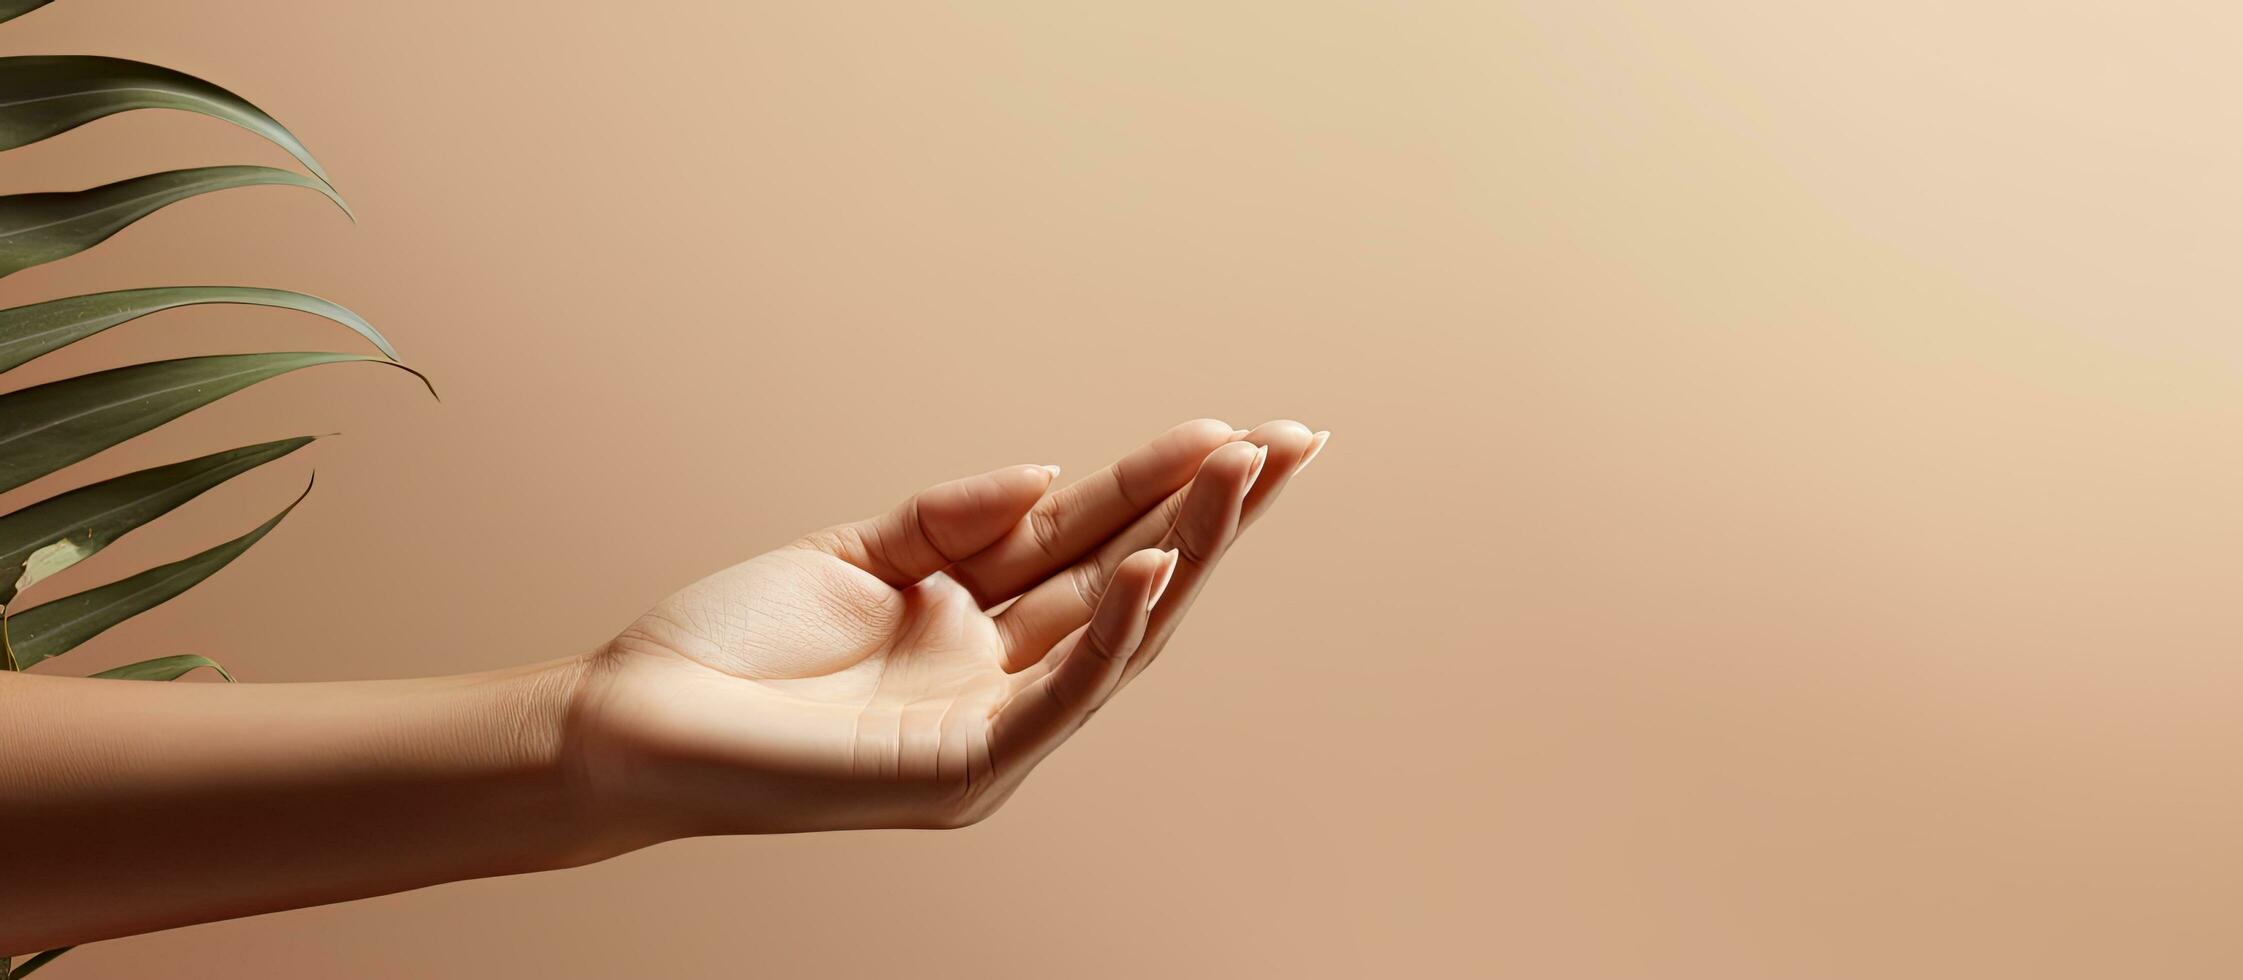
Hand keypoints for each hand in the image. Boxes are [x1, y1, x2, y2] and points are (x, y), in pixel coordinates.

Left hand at [564, 419, 1325, 837]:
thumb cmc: (732, 646)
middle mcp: (999, 678)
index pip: (1093, 541)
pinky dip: (1108, 633)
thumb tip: (1051, 473)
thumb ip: (954, 514)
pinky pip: (1055, 699)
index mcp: (978, 625)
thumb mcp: (855, 550)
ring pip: (1117, 636)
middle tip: (1297, 442)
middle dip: (1215, 514)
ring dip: (1184, 552)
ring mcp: (988, 728)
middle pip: (1133, 583)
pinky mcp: (959, 769)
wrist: (630, 724)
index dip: (1166, 483)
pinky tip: (1152, 566)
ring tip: (1245, 473)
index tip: (1241, 428)